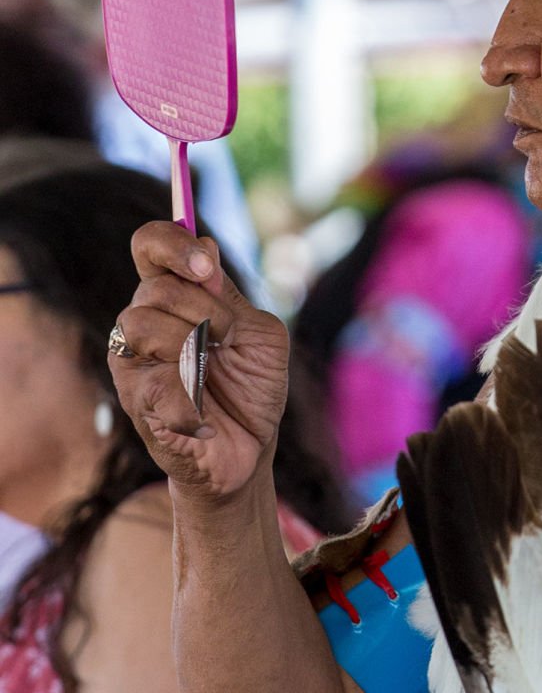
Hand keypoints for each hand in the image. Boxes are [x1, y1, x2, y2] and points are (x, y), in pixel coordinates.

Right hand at [110, 223, 289, 501]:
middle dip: (207, 311)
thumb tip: (204, 248)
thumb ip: (230, 294)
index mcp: (174, 297)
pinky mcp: (134, 398)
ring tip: (211, 374)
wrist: (251, 448)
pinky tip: (205, 411)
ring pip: (143, 323)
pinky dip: (194, 395)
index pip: (150, 245)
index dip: (172, 244)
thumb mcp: (258, 334)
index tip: (206, 265)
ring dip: (195, 347)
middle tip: (228, 340)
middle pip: (157, 288)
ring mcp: (132, 360)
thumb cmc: (252, 388)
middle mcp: (143, 321)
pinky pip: (157, 378)